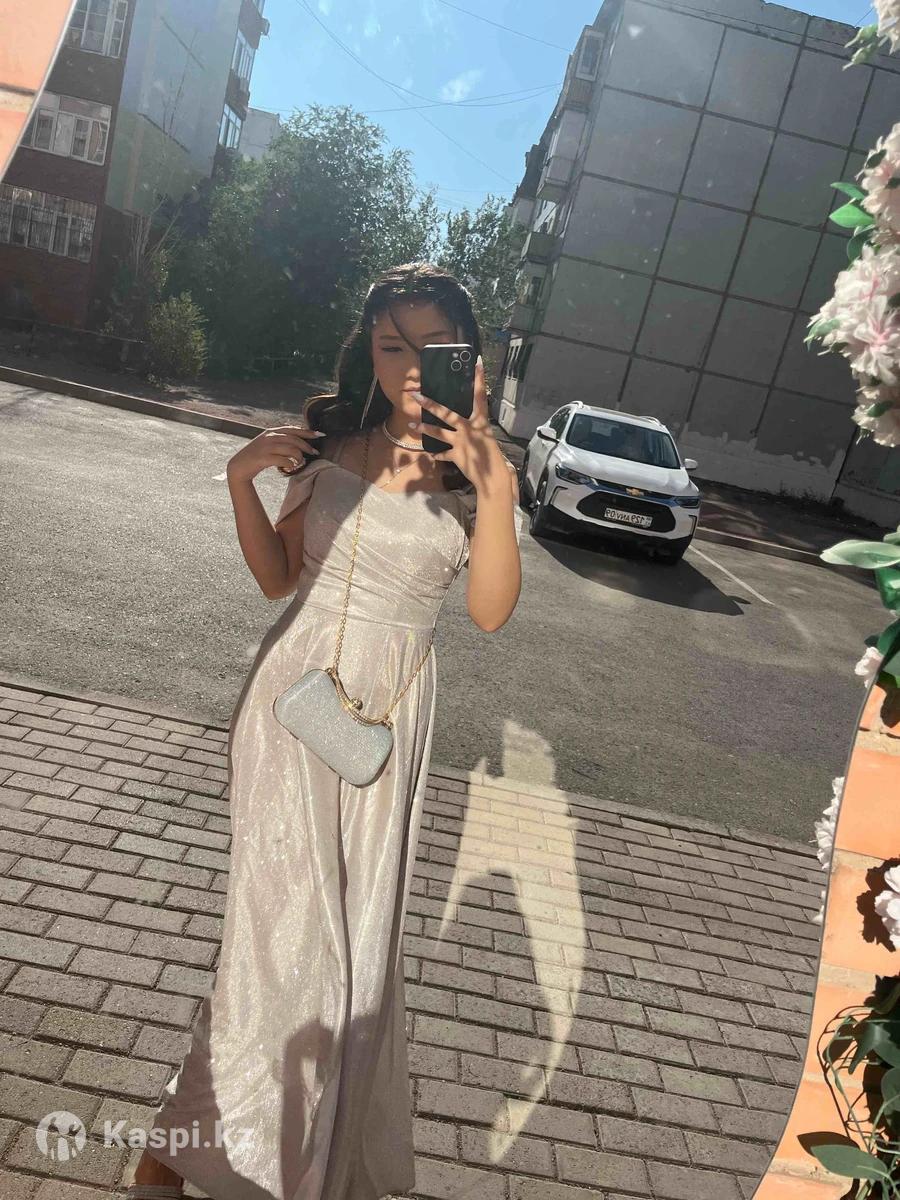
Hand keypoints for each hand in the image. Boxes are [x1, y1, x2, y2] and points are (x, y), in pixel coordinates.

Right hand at [226, 424, 325, 484]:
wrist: (238, 467)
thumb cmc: (256, 457)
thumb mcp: (268, 445)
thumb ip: (281, 442)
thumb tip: (300, 444)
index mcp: (271, 432)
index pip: (293, 429)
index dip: (307, 432)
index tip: (320, 434)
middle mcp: (269, 437)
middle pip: (294, 439)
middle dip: (307, 446)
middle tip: (315, 453)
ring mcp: (265, 447)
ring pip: (290, 449)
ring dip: (299, 457)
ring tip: (300, 463)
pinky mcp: (263, 458)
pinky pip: (283, 460)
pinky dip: (290, 464)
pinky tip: (291, 468)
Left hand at [408, 357, 508, 494]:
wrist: (493, 477)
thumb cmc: (493, 456)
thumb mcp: (487, 437)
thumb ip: (476, 428)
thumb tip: (464, 423)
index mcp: (480, 421)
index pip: (480, 396)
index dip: (479, 379)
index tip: (477, 362)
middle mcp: (469, 429)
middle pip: (447, 413)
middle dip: (430, 404)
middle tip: (416, 395)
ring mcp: (461, 442)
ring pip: (439, 432)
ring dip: (424, 428)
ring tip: (411, 425)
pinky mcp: (456, 455)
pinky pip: (443, 453)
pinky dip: (437, 454)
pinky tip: (431, 453)